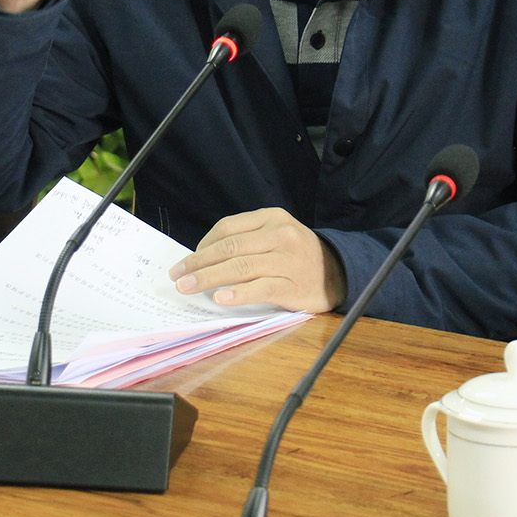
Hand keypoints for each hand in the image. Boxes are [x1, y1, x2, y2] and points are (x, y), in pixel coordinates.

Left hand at [168, 208, 346, 311]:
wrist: (338, 272)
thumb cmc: (297, 256)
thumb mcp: (275, 235)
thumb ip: (246, 241)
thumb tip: (202, 259)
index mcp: (272, 217)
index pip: (227, 228)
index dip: (202, 246)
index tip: (185, 262)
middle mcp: (280, 234)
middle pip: (230, 248)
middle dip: (198, 263)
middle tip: (177, 276)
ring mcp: (287, 260)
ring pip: (240, 267)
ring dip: (209, 278)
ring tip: (188, 288)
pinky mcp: (293, 285)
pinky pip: (260, 288)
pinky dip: (238, 294)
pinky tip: (221, 299)